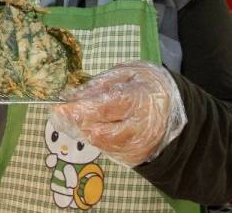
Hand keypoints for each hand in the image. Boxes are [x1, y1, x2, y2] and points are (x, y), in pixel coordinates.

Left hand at [50, 62, 186, 166]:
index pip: (104, 108)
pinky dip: (95, 136)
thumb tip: (72, 95)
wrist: (174, 110)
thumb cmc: (147, 85)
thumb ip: (100, 83)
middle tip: (63, 110)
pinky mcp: (134, 158)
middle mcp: (141, 128)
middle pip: (99, 130)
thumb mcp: (127, 73)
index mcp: (140, 100)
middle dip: (76, 120)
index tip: (58, 106)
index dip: (78, 109)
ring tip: (82, 114)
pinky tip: (96, 124)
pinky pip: (106, 149)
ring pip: (100, 142)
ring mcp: (138, 146)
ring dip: (84, 128)